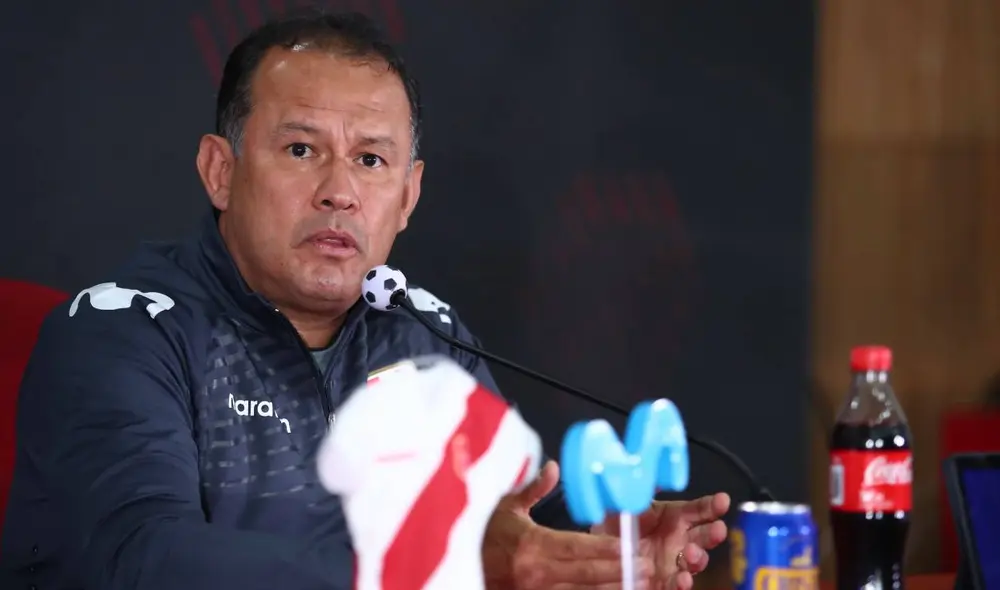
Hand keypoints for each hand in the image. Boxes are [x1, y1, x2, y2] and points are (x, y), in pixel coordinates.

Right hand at [482, 460, 653, 588]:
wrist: (456, 561)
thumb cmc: (481, 533)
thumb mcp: (505, 505)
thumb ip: (533, 488)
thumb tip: (554, 467)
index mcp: (532, 544)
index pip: (576, 547)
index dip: (604, 549)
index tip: (629, 549)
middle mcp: (536, 572)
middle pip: (586, 574)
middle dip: (619, 572)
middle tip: (648, 570)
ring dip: (610, 589)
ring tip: (638, 586)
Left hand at [594, 493, 730, 589]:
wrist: (602, 551)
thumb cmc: (618, 524)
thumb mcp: (627, 503)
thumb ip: (640, 488)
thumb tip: (648, 468)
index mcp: (675, 516)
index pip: (700, 509)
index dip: (713, 505)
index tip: (722, 500)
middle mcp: (681, 539)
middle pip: (706, 535)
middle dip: (714, 532)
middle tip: (718, 529)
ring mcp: (676, 562)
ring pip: (697, 561)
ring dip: (699, 557)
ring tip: (692, 553)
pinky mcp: (667, 582)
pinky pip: (678, 584)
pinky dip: (682, 583)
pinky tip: (682, 580)